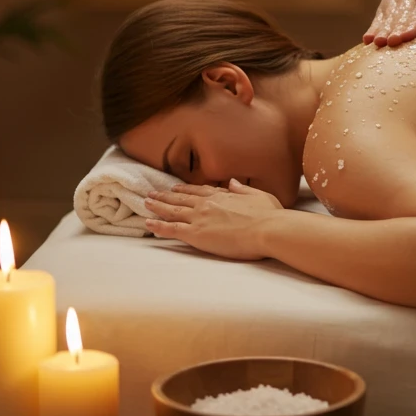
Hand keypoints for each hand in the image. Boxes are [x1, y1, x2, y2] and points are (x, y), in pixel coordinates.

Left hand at [144, 179, 283, 259]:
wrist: (267, 229)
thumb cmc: (269, 215)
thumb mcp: (259, 195)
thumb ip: (243, 189)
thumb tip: (233, 182)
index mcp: (223, 195)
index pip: (200, 191)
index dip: (186, 190)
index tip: (177, 188)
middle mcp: (208, 204)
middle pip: (181, 198)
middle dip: (166, 195)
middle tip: (153, 193)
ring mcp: (200, 217)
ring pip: (172, 210)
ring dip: (158, 206)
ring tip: (146, 203)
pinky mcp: (196, 234)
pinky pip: (171, 229)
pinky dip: (157, 226)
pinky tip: (147, 223)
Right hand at [365, 0, 415, 46]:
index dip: (414, 22)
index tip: (406, 35)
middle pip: (403, 14)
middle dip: (396, 29)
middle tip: (391, 42)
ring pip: (389, 16)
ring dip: (383, 30)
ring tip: (379, 43)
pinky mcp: (384, 3)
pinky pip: (378, 16)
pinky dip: (373, 28)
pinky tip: (367, 39)